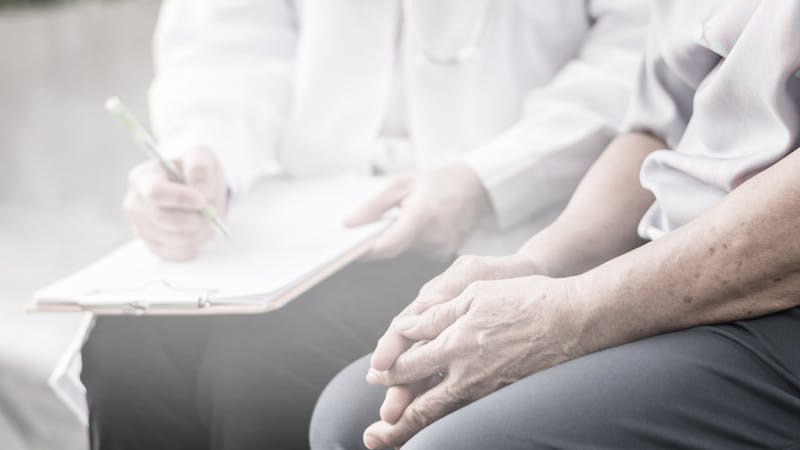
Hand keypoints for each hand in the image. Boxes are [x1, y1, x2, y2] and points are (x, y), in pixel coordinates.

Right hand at [123, 146, 227, 260]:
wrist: (195, 189)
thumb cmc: (193, 171)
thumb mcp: (200, 156)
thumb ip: (200, 168)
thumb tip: (201, 192)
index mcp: (142, 178)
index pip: (156, 193)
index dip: (181, 199)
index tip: (202, 200)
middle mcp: (135, 204)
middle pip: (164, 219)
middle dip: (194, 218)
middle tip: (212, 213)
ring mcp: (141, 228)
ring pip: (175, 239)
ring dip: (200, 231)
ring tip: (208, 218)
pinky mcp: (154, 246)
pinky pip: (179, 252)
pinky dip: (197, 243)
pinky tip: (199, 229)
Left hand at [346, 163, 490, 260]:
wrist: (477, 187)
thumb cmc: (439, 180)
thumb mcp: (403, 182)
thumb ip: (374, 206)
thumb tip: (348, 224)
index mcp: (423, 213)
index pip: (389, 244)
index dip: (367, 250)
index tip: (350, 249)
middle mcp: (434, 236)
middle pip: (394, 248)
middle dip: (381, 238)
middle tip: (383, 220)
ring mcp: (442, 248)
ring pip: (405, 251)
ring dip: (399, 238)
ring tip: (409, 216)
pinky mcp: (445, 254)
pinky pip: (418, 251)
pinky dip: (413, 240)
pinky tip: (423, 224)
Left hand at [363, 275, 582, 448]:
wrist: (574, 320)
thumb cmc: (526, 299)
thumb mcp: (475, 292)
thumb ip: (437, 314)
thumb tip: (405, 327)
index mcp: (455, 343)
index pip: (409, 364)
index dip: (388, 370)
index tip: (375, 373)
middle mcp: (466, 374)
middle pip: (421, 405)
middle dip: (394, 421)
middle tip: (373, 434)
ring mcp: (487, 389)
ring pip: (443, 417)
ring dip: (415, 431)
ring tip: (395, 441)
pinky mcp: (505, 396)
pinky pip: (468, 416)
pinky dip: (448, 426)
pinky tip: (442, 428)